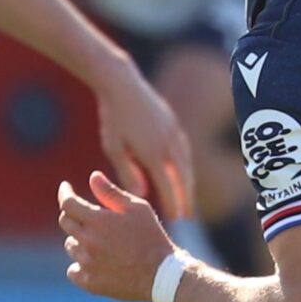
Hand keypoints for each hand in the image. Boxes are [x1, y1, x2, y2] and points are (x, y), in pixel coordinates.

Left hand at [59, 171, 175, 301]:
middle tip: (87, 215)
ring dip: (79, 239)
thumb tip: (93, 176)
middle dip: (72, 214)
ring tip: (100, 241)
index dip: (64, 193)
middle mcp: (88, 242)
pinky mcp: (91, 283)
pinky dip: (79, 265)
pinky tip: (92, 262)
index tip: (65, 188)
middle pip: (65, 222)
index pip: (68, 204)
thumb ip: (111, 192)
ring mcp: (88, 264)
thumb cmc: (152, 237)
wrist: (162, 274)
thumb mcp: (137, 208)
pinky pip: (73, 271)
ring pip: (71, 246)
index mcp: (98, 221)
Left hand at [92, 57, 194, 219]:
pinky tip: (183, 171)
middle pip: (183, 177)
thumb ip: (128, 172)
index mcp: (153, 153)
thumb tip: (141, 194)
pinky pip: (184, 149)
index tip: (175, 218)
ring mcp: (173, 132)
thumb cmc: (113, 118)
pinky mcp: (173, 122)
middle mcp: (168, 144)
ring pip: (186, 163)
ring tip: (186, 197)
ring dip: (187, 182)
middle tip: (186, 215)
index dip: (173, 203)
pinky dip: (185, 164)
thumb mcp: (115, 148)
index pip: (168, 185)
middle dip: (185, 197)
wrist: (122, 83)